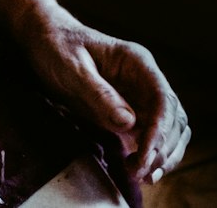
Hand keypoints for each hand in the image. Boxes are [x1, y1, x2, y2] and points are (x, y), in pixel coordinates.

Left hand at [15, 7, 190, 183]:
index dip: (160, 131)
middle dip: (163, 148)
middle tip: (142, 173)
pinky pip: (150, 136)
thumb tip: (129, 123)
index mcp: (136, 61)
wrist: (44, 39)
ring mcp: (138, 96)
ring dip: (163, 155)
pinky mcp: (129, 112)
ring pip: (169, 130)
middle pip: (172, 118)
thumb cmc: (57, 45)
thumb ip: (99, 93)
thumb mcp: (72, 67)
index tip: (145, 155)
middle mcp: (144, 79)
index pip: (163, 98)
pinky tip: (136, 169)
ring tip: (144, 177)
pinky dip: (150, 155)